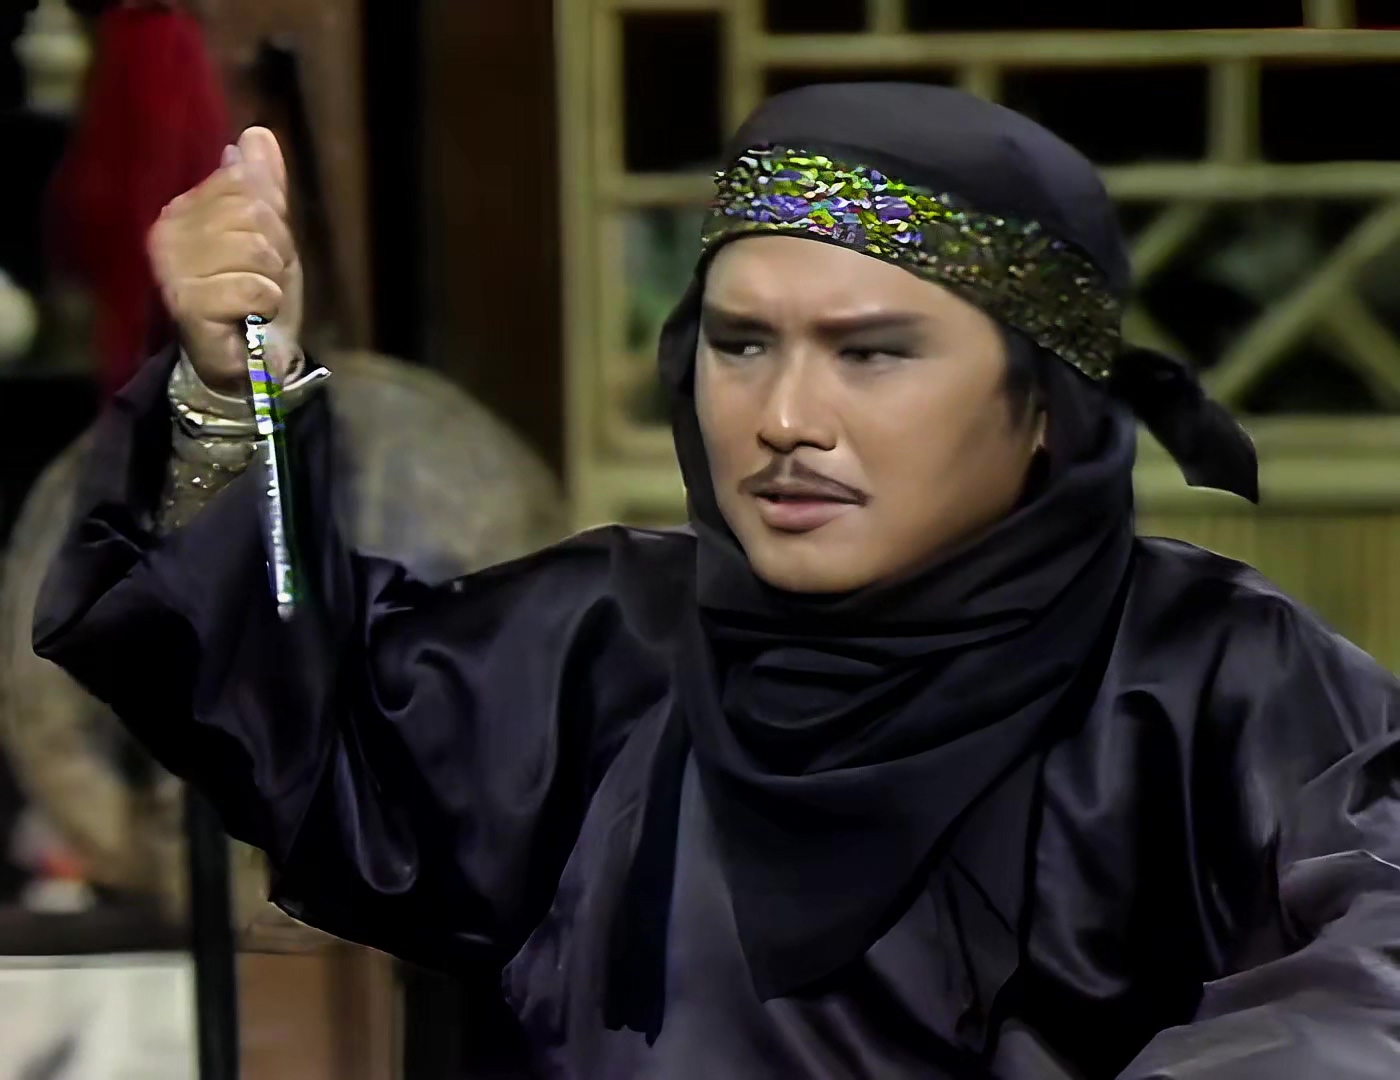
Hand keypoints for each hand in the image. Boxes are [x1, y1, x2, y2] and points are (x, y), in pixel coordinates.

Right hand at [148, 127, 303, 392]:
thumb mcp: (270, 236)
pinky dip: (266, 303)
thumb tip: (256, 133)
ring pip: (256, 248)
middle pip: (253, 212)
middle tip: (262, 281)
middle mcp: (168, 232)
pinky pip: (254, 286)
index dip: (273, 218)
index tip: (265, 252)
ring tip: (257, 300)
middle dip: (276, 250)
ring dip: (273, 279)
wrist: (252, 363)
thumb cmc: (258, 299)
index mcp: (184, 209)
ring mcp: (174, 269)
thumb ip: (263, 186)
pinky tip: (251, 316)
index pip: (244, 181)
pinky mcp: (188, 304)